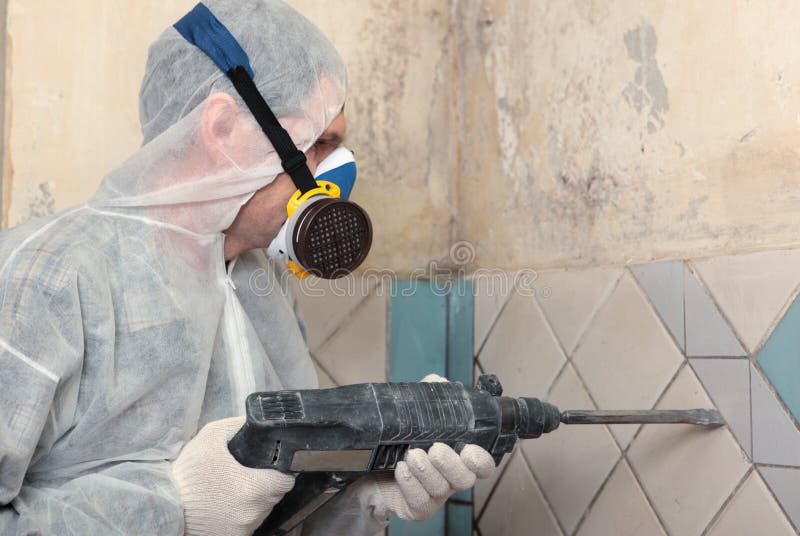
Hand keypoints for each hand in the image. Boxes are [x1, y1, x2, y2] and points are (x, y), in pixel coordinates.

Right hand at [171, 417, 295, 535]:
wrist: (165, 504)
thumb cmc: (188, 472)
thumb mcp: (212, 436)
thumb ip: (240, 426)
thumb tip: (261, 422)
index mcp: (253, 488)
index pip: (286, 480)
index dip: (280, 470)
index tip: (270, 466)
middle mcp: (253, 512)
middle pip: (275, 494)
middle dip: (266, 483)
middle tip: (247, 474)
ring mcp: (244, 528)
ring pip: (263, 510)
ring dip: (255, 500)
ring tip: (234, 488)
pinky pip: (249, 523)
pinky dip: (243, 514)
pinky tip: (228, 504)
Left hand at [372, 373, 495, 521]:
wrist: (375, 471)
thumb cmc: (405, 444)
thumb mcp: (419, 417)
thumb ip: (432, 397)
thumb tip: (438, 381)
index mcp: (459, 458)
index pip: (483, 464)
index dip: (481, 459)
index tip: (469, 449)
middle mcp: (451, 478)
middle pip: (466, 479)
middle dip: (451, 464)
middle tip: (435, 449)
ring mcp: (435, 494)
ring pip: (440, 488)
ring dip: (426, 471)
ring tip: (411, 455)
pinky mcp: (417, 507)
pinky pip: (419, 500)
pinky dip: (410, 484)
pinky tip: (401, 469)